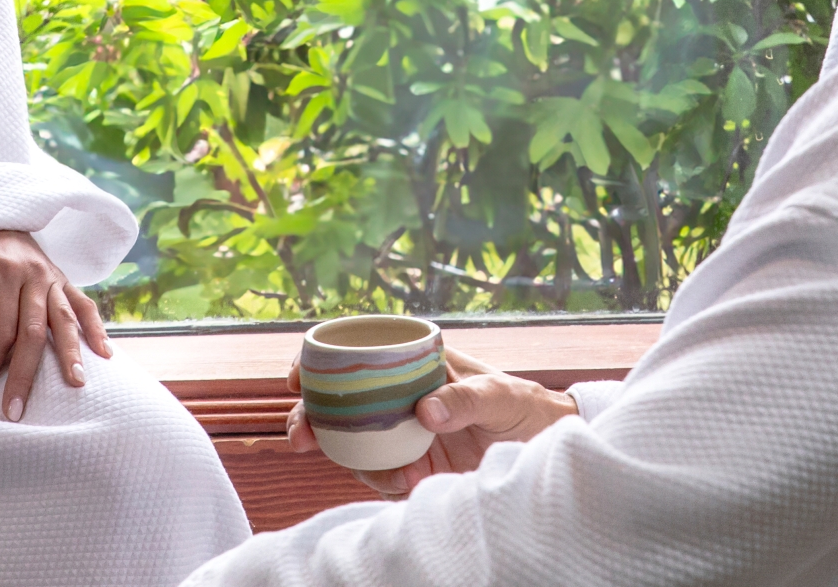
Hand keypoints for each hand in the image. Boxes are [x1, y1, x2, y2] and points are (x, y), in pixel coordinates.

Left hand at [0, 230, 113, 421]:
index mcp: (2, 274)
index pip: (0, 330)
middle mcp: (34, 276)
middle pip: (34, 332)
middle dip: (25, 375)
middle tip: (16, 411)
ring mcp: (53, 278)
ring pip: (65, 321)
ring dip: (70, 354)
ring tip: (76, 384)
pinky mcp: (65, 280)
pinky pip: (84, 305)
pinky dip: (96, 328)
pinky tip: (105, 353)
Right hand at [286, 346, 579, 496]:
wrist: (541, 448)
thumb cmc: (520, 404)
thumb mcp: (498, 393)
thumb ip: (464, 398)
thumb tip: (423, 411)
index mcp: (409, 364)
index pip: (353, 354)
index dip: (316, 362)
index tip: (296, 376)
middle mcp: (395, 398)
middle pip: (336, 405)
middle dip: (311, 420)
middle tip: (305, 436)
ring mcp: (398, 435)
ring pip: (352, 446)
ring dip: (359, 462)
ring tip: (401, 474)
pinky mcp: (408, 468)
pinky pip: (379, 477)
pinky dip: (386, 483)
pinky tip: (414, 483)